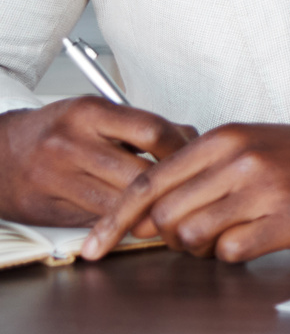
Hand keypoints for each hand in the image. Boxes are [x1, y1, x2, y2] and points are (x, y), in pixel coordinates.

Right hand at [0, 96, 195, 228]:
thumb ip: (140, 127)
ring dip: (149, 209)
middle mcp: (71, 143)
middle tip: (188, 190)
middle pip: (140, 173)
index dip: (181, 149)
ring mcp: (58, 177)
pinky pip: (98, 219)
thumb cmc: (55, 132)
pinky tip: (136, 218)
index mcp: (90, 113)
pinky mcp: (50, 207)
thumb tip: (191, 139)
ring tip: (168, 207)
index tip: (195, 158)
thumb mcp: (96, 115)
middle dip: (170, 185)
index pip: (153, 132)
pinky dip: (122, 221)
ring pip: (121, 201)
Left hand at [81, 110, 289, 263]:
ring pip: (193, 236)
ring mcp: (267, 188)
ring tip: (225, 237)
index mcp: (224, 138)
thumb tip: (143, 212)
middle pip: (165, 216)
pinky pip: (232, 251)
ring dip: (199, 249)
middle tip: (190, 238)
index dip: (113, 221)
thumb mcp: (248, 145)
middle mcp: (241, 159)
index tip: (93, 248)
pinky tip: (254, 238)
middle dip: (167, 238)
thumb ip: (198, 171)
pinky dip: (233, 253)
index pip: (148, 183)